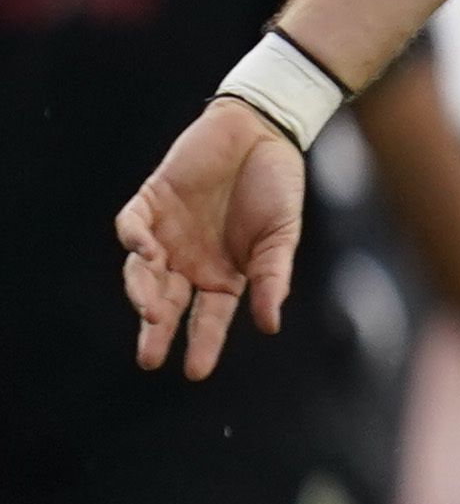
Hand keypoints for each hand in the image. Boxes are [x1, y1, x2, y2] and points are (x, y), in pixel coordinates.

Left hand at [117, 100, 311, 380]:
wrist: (262, 132)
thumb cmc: (277, 187)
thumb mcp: (282, 238)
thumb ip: (271, 279)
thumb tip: (269, 326)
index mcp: (224, 274)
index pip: (208, 318)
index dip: (202, 344)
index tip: (195, 371)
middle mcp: (190, 260)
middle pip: (166, 303)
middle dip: (156, 332)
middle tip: (150, 359)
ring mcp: (167, 232)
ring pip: (142, 271)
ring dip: (142, 291)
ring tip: (150, 312)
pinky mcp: (151, 201)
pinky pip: (132, 227)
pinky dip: (134, 242)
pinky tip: (146, 253)